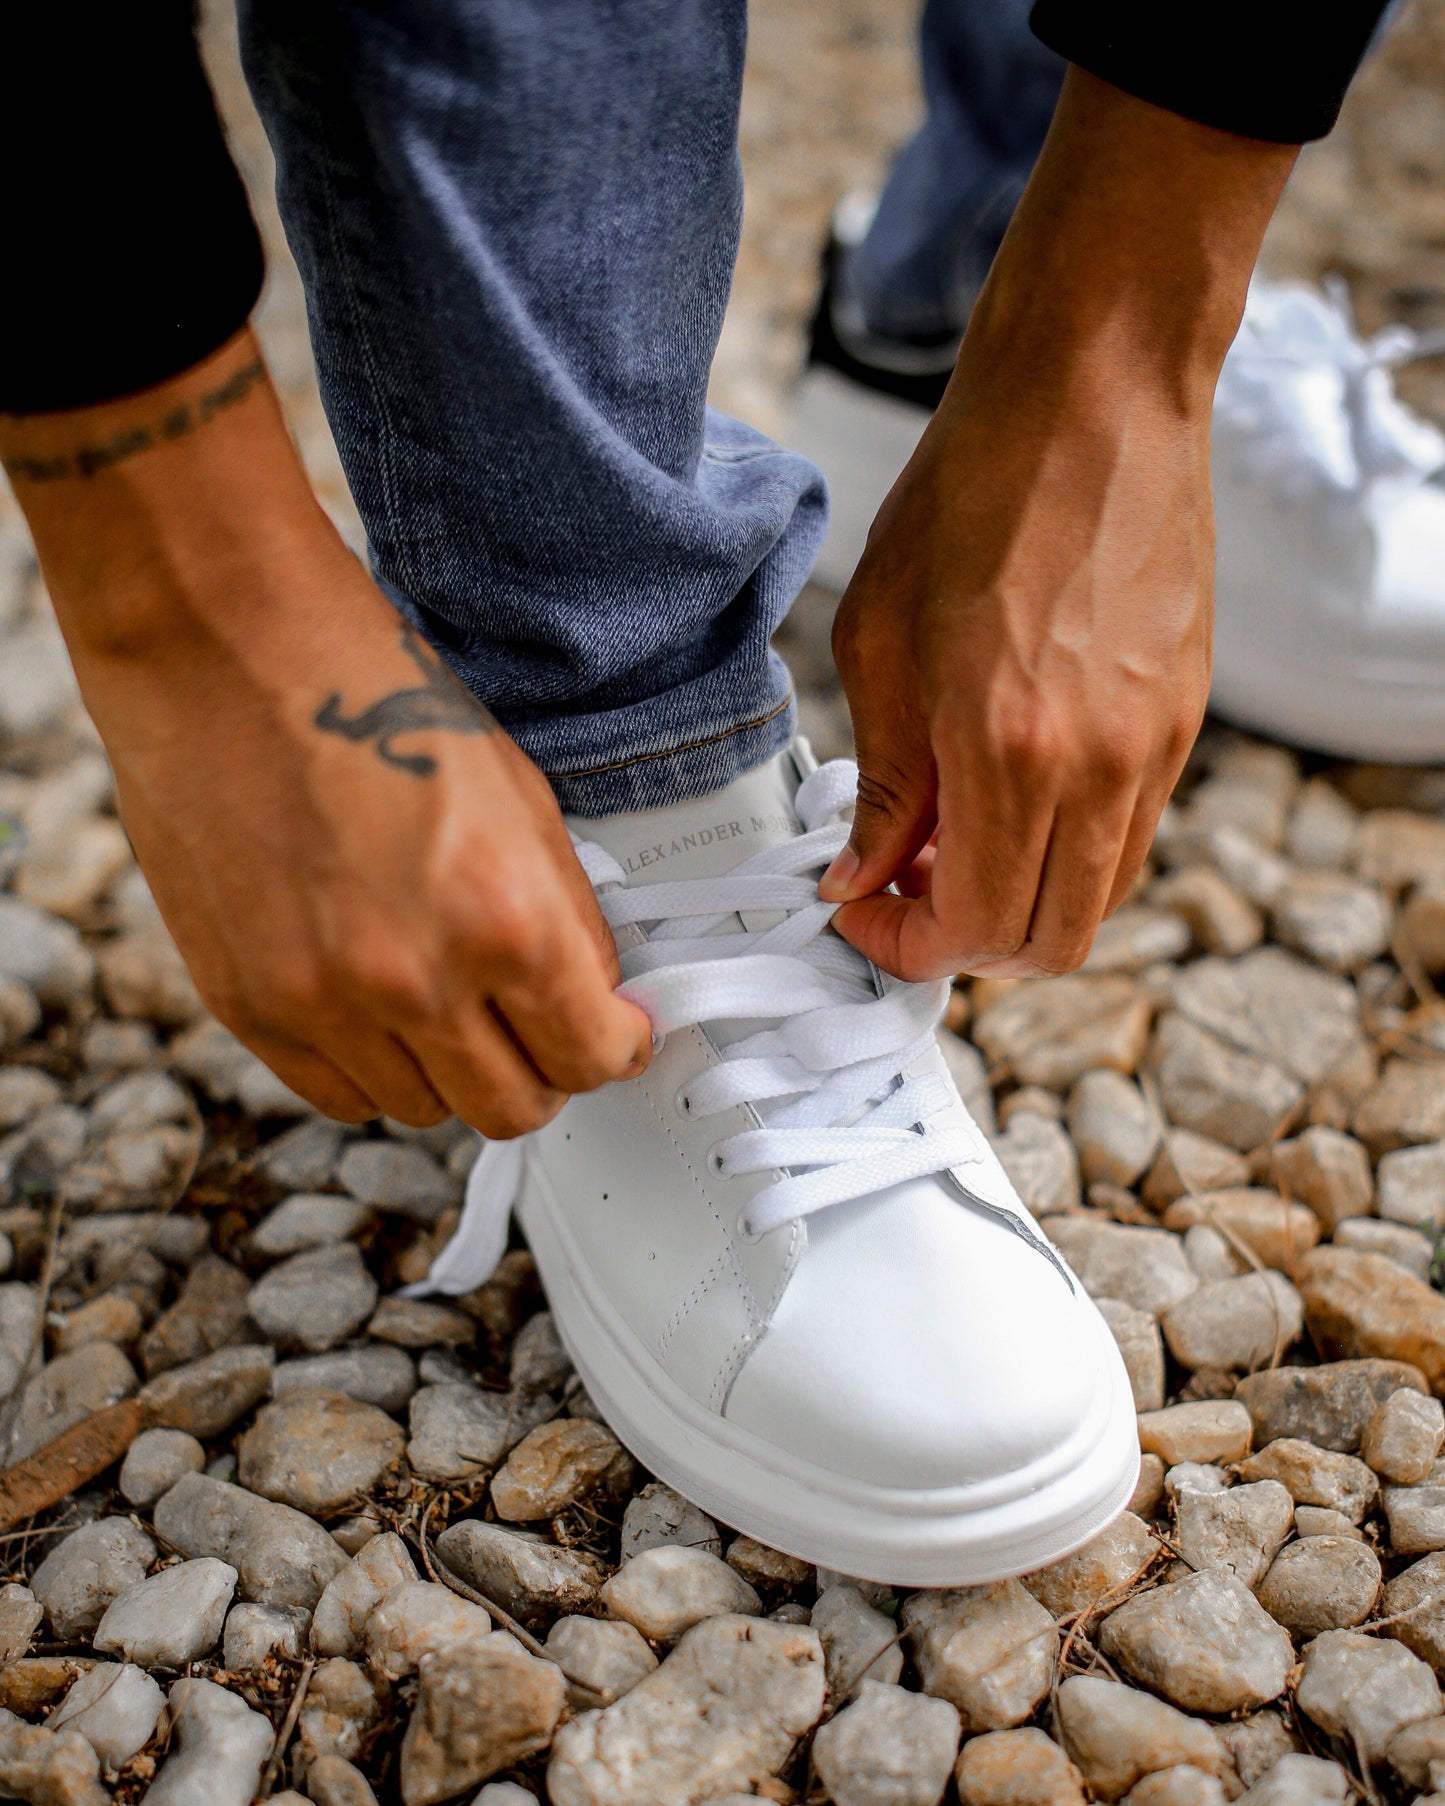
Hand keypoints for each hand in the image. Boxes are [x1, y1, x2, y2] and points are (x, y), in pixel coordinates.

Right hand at [2, 331, 652, 1132]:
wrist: (228, 651)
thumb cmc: (372, 698)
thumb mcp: (520, 796)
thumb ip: (563, 913)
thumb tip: (590, 994)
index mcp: (503, 918)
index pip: (590, 1054)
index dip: (615, 1047)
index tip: (614, 1035)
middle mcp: (414, 980)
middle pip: (511, 1108)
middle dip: (542, 1072)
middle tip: (540, 1031)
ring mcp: (321, 1003)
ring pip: (423, 1110)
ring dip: (451, 1071)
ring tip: (448, 1000)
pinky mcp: (246, 1005)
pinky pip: (335, 1094)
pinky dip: (372, 1068)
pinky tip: (379, 1009)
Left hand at [820, 71, 1296, 981]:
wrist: (1094, 394)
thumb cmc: (970, 493)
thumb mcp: (878, 641)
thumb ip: (881, 783)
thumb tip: (861, 876)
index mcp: (1008, 747)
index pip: (973, 927)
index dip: (907, 948)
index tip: (862, 915)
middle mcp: (1099, 766)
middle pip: (1047, 942)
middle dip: (963, 944)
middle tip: (901, 893)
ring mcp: (1156, 746)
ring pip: (1095, 901)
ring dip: (1017, 903)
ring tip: (948, 841)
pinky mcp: (1184, 719)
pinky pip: (1128, 836)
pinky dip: (1063, 852)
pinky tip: (1007, 796)